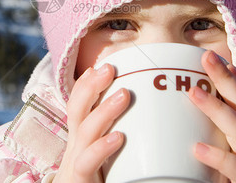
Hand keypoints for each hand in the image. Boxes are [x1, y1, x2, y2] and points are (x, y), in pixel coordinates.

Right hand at [54, 64, 130, 182]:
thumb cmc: (103, 180)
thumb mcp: (110, 156)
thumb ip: (123, 135)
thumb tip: (159, 116)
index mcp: (82, 139)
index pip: (79, 105)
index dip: (88, 84)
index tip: (103, 65)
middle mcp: (75, 147)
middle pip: (77, 110)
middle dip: (91, 87)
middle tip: (110, 68)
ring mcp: (76, 163)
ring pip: (83, 131)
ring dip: (103, 110)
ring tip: (124, 95)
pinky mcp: (80, 180)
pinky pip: (88, 162)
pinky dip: (102, 147)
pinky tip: (119, 137)